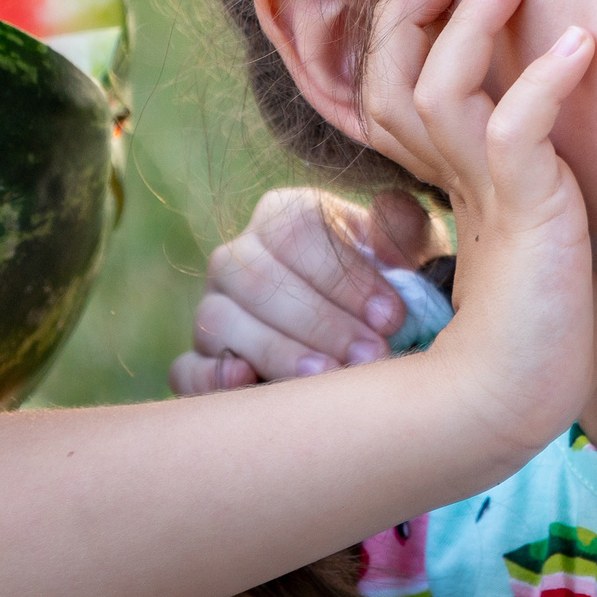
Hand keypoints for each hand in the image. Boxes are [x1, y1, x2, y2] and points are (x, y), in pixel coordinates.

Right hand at [168, 188, 443, 393]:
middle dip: (321, 322)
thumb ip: (403, 229)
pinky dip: (211, 379)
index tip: (393, 316)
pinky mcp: (198, 361)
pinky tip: (249, 384)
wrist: (366, 340)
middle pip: (258, 279)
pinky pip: (186, 368)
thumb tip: (389, 212)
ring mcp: (212, 309)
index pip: (298, 231)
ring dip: (277, 351)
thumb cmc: (391, 288)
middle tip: (371, 355)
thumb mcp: (410, 254)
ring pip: (220, 321)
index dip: (345, 276)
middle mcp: (237, 257)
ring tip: (328, 378)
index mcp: (283, 216)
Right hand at [355, 0, 596, 456]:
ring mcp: (482, 195)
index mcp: (444, 177)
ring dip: (476, 27)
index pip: (395, 92)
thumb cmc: (540, 315)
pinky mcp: (522, 213)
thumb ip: (522, 166)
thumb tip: (555, 101)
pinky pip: (518, 132)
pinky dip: (546, 82)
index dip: (401, 33)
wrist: (527, 393)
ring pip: (445, 93)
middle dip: (410, 17)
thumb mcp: (527, 219)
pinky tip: (580, 46)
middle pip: (396, 83)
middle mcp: (449, 179)